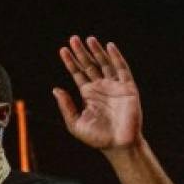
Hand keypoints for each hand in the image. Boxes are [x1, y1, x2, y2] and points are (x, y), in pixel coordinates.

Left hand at [52, 36, 142, 151]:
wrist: (118, 145)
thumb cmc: (97, 137)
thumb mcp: (75, 123)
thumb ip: (66, 106)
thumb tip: (55, 89)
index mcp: (88, 94)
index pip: (77, 73)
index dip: (71, 62)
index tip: (62, 50)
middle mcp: (101, 87)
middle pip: (89, 65)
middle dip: (81, 52)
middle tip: (73, 39)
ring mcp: (114, 86)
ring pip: (104, 64)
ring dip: (97, 51)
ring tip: (88, 39)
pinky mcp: (128, 88)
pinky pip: (122, 69)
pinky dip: (116, 57)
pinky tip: (109, 46)